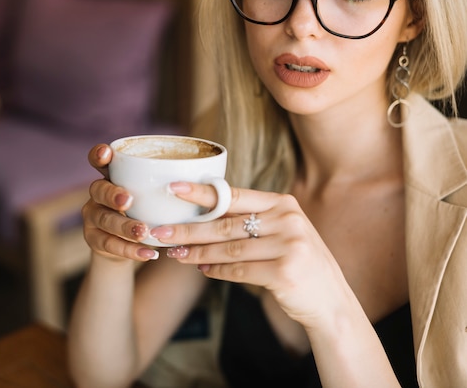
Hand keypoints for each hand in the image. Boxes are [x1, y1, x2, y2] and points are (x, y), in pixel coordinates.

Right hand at [82, 144, 159, 261]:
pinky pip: (109, 244)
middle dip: (113, 194)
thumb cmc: (147, 212)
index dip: (100, 155)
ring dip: (124, 226)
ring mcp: (93, 216)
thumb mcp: (154, 196)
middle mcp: (98, 193)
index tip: (108, 153)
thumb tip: (207, 173)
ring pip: (104, 219)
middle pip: (99, 189)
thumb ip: (166, 186)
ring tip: (144, 232)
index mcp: (112, 176)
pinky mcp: (94, 238)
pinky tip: (148, 253)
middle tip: (129, 200)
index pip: (99, 160)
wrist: (127, 246)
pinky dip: (129, 250)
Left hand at [153, 182, 353, 328]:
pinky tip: (201, 268)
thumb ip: (251, 221)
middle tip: (160, 231)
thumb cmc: (299, 262)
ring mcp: (289, 246)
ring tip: (175, 253)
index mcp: (284, 204)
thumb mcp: (282, 232)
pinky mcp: (284, 272)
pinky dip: (216, 270)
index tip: (173, 189)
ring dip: (197, 252)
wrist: (331, 300)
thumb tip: (203, 216)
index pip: (234, 196)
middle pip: (225, 225)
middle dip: (188, 229)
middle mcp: (288, 220)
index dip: (201, 193)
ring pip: (228, 249)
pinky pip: (238, 270)